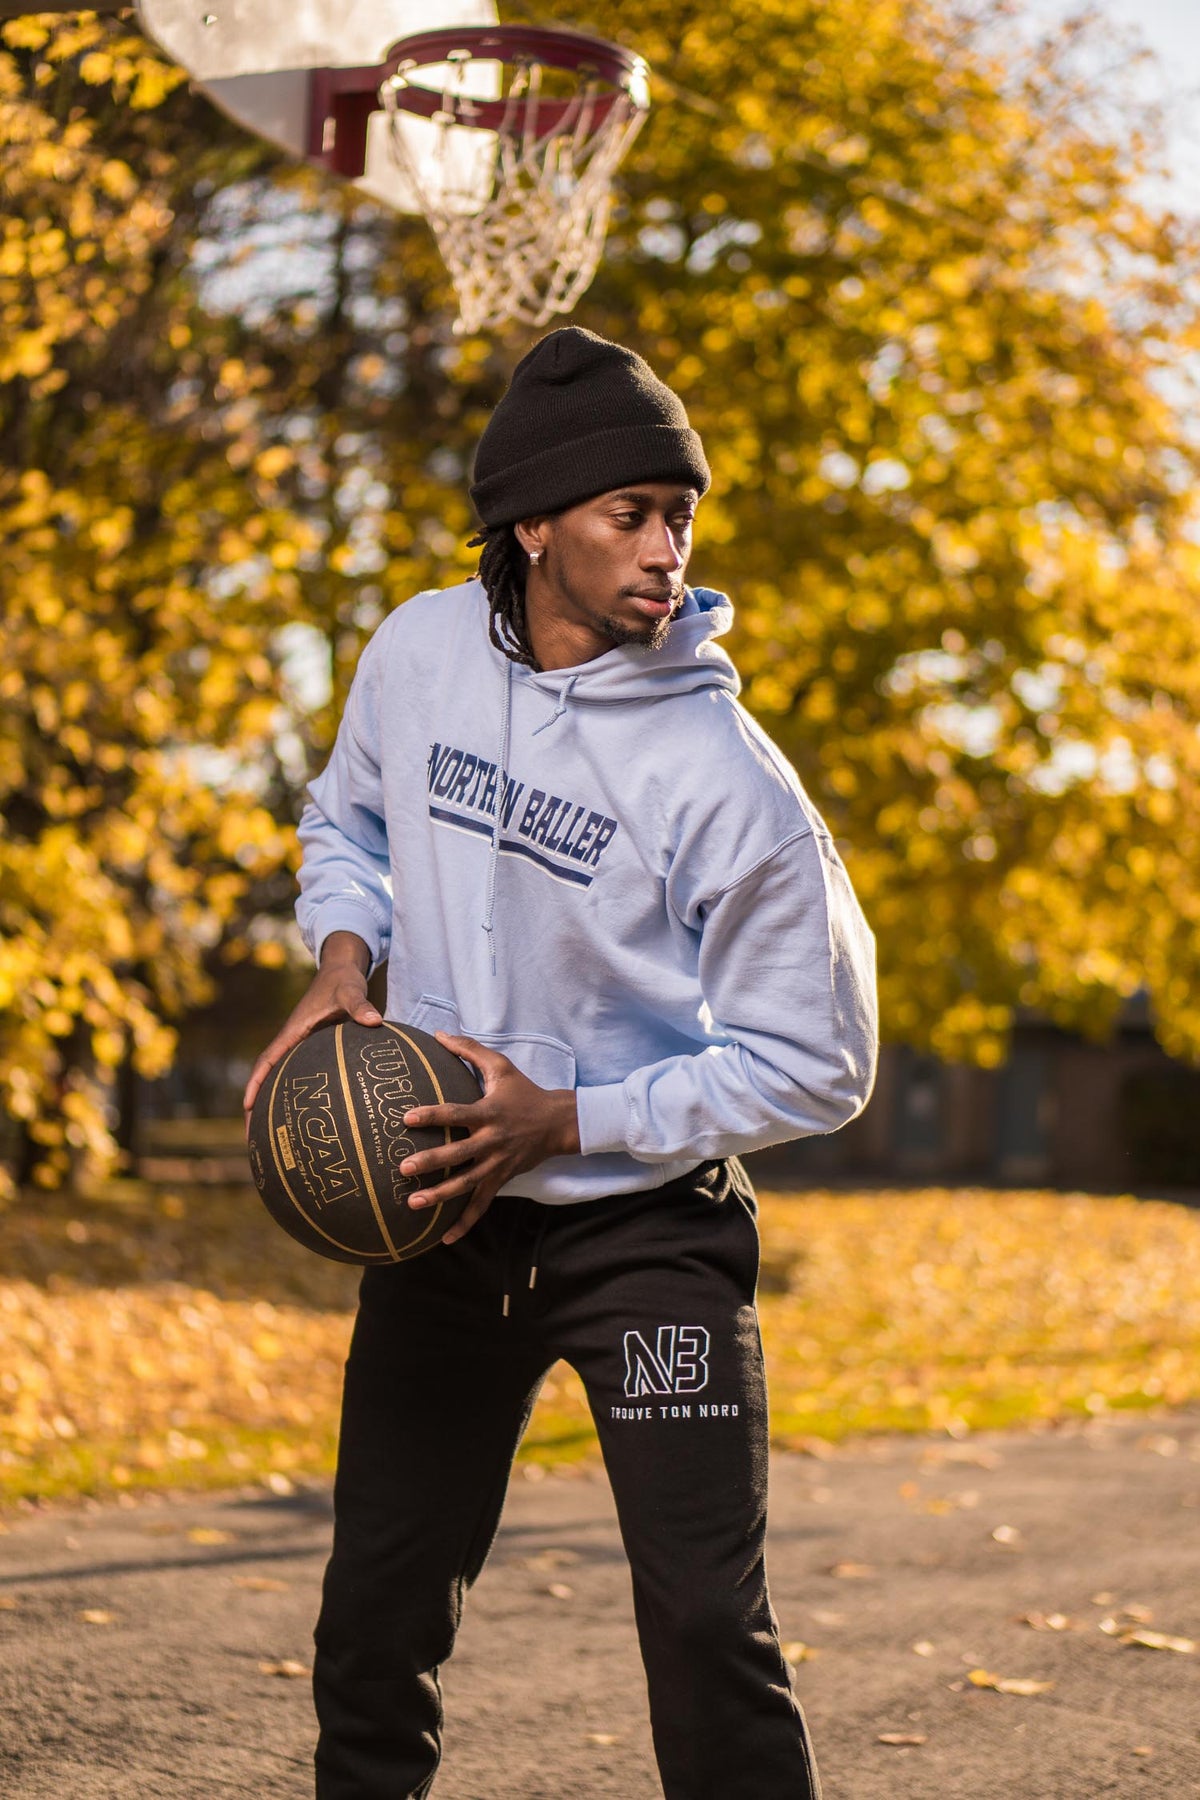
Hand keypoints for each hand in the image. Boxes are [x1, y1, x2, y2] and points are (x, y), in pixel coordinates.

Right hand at [242, 932, 380, 1128]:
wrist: (342, 970)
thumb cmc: (343, 981)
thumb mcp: (351, 991)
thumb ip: (360, 1006)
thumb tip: (375, 1021)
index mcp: (293, 1033)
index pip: (266, 1062)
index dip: (255, 1084)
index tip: (247, 1107)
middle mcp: (292, 1043)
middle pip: (268, 1079)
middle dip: (257, 1107)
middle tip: (254, 1138)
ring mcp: (301, 1048)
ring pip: (282, 1081)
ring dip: (274, 1105)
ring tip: (275, 1139)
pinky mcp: (313, 1051)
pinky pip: (300, 1077)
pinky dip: (298, 1096)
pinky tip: (313, 1118)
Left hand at [401, 1032, 580, 1243]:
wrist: (558, 1122)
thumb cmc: (523, 1091)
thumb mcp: (500, 1066)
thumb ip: (468, 1050)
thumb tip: (438, 1034)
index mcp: (489, 1113)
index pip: (456, 1113)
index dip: (432, 1115)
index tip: (406, 1118)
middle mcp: (492, 1141)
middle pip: (459, 1154)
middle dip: (432, 1162)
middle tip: (404, 1168)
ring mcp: (497, 1164)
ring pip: (466, 1184)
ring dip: (440, 1196)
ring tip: (413, 1203)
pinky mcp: (501, 1179)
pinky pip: (481, 1204)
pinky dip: (465, 1223)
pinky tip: (444, 1239)